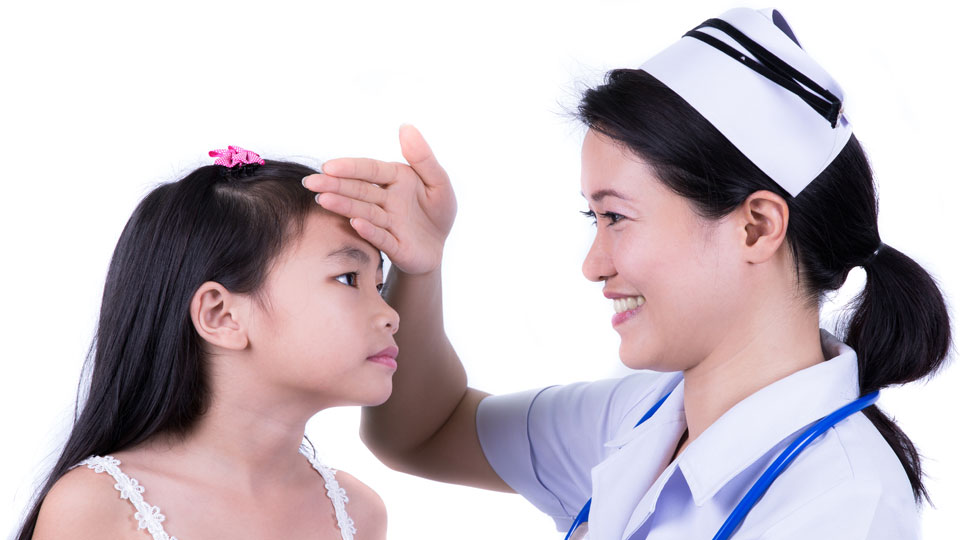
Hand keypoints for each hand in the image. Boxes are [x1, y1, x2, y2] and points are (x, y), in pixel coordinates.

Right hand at [303, 125, 456, 274]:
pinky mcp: (393, 246)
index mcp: (395, 179)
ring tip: (323, 200)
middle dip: (334, 185)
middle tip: (311, 182)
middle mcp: (386, 200)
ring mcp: (387, 223)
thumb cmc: (437, 211)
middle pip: (358, 190)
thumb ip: (423, 157)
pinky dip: (369, 230)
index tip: (329, 167)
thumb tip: (405, 127)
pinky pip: (381, 237)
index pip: (370, 170)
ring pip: (363, 212)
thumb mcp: (439, 182)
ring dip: (344, 206)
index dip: (350, 168)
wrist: (437, 246)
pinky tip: (356, 223)